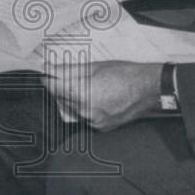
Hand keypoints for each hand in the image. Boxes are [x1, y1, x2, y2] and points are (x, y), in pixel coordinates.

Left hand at [43, 61, 162, 131]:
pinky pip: (85, 118)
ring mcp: (93, 121)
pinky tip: (96, 98)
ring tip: (88, 87)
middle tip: (71, 78)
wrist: (148, 89)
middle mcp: (85, 110)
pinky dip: (85, 109)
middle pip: (61, 99)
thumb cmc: (124, 75)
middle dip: (62, 88)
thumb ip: (68, 70)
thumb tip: (49, 68)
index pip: (53, 88)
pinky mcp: (101, 128)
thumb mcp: (94, 67)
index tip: (47, 74)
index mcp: (82, 92)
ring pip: (72, 110)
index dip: (48, 80)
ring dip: (73, 99)